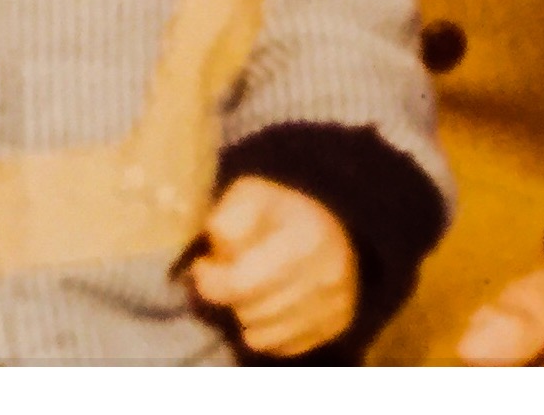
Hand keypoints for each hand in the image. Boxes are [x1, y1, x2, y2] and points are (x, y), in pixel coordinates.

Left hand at [186, 176, 356, 357]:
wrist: (338, 222)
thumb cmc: (283, 209)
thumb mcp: (251, 195)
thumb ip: (229, 220)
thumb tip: (217, 258)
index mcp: (304, 239)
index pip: (239, 283)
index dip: (210, 280)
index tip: (204, 266)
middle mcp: (325, 278)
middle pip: (248, 312)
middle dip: (230, 297)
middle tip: (232, 276)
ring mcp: (333, 307)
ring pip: (261, 338)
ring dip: (247, 316)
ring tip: (251, 291)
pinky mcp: (335, 327)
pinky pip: (281, 348)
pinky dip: (269, 332)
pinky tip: (270, 306)